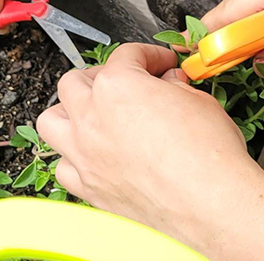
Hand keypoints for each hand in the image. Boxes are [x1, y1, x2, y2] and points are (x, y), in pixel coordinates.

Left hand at [36, 44, 254, 257]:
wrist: (212, 207)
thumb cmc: (208, 158)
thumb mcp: (198, 101)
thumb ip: (174, 87)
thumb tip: (169, 84)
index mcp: (118, 86)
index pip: (125, 55)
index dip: (149, 56)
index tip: (160, 64)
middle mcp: (92, 117)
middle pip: (75, 82)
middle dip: (101, 77)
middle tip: (126, 82)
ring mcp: (84, 154)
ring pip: (52, 121)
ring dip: (69, 112)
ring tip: (92, 114)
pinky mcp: (88, 188)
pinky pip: (63, 166)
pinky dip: (73, 157)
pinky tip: (95, 156)